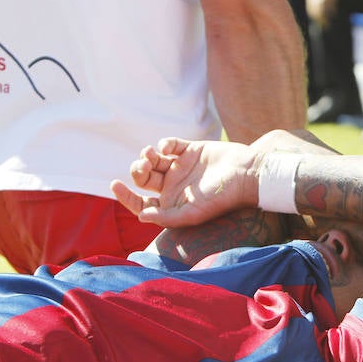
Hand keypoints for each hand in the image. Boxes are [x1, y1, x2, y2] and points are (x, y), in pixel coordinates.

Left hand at [111, 138, 259, 227]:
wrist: (246, 175)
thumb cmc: (221, 198)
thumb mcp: (192, 213)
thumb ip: (166, 217)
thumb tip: (141, 215)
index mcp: (171, 204)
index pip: (142, 203)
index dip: (126, 196)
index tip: (115, 185)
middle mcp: (174, 186)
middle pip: (143, 178)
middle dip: (137, 171)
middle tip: (143, 166)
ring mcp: (181, 167)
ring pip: (152, 160)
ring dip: (146, 156)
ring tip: (152, 155)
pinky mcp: (190, 150)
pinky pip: (169, 144)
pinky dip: (164, 144)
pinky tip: (169, 149)